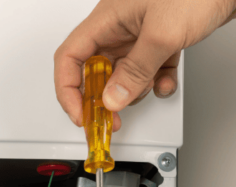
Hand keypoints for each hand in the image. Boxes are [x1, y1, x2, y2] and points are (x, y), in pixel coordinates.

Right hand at [54, 0, 235, 127]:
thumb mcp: (162, 35)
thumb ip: (134, 71)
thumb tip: (112, 98)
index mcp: (107, 18)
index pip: (70, 57)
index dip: (69, 89)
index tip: (81, 114)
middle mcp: (120, 25)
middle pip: (96, 68)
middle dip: (103, 96)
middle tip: (111, 118)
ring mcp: (140, 30)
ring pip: (124, 72)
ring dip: (134, 89)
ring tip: (147, 90)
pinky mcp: (161, 36)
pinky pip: (149, 67)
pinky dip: (156, 80)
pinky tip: (166, 82)